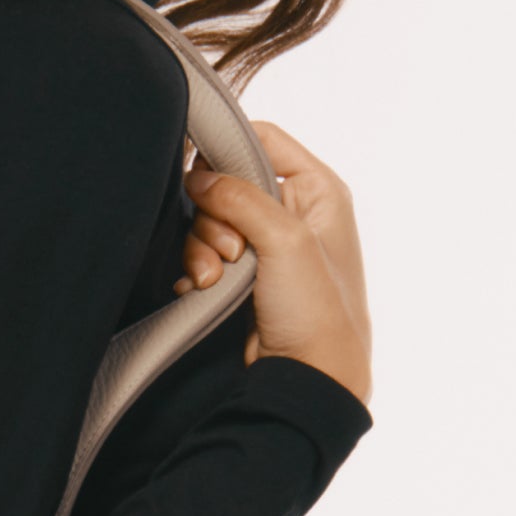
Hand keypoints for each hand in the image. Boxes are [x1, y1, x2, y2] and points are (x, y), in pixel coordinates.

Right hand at [171, 121, 372, 406]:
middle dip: (213, 215)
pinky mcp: (244, 272)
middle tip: (228, 250)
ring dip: (201, 246)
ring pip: (210, 218)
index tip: (202, 177)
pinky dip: (196, 266)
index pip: (263, 138)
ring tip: (213, 279)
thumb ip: (239, 197)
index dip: (227, 151)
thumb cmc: (318, 313)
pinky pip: (203, 250)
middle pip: (227, 181)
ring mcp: (267, 243)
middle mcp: (294, 211)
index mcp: (319, 190)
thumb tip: (197, 178)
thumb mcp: (285, 241)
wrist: (308, 377)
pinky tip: (201, 288)